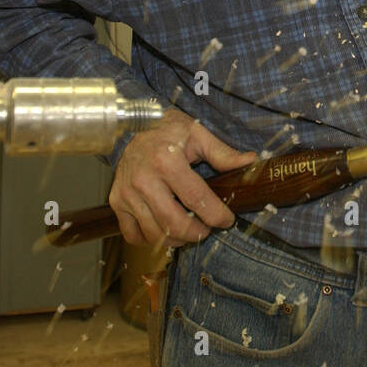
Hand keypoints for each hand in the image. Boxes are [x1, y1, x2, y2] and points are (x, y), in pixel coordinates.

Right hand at [109, 108, 255, 247]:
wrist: (131, 126)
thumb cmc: (167, 130)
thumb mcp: (197, 134)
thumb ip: (223, 153)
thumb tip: (250, 162)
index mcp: (166, 161)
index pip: (197, 199)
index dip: (217, 215)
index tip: (227, 220)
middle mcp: (144, 180)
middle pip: (175, 223)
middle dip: (198, 233)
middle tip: (207, 228)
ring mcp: (127, 193)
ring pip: (155, 234)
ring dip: (177, 239)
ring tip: (189, 230)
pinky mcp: (116, 202)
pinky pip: (133, 235)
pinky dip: (150, 240)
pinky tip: (164, 229)